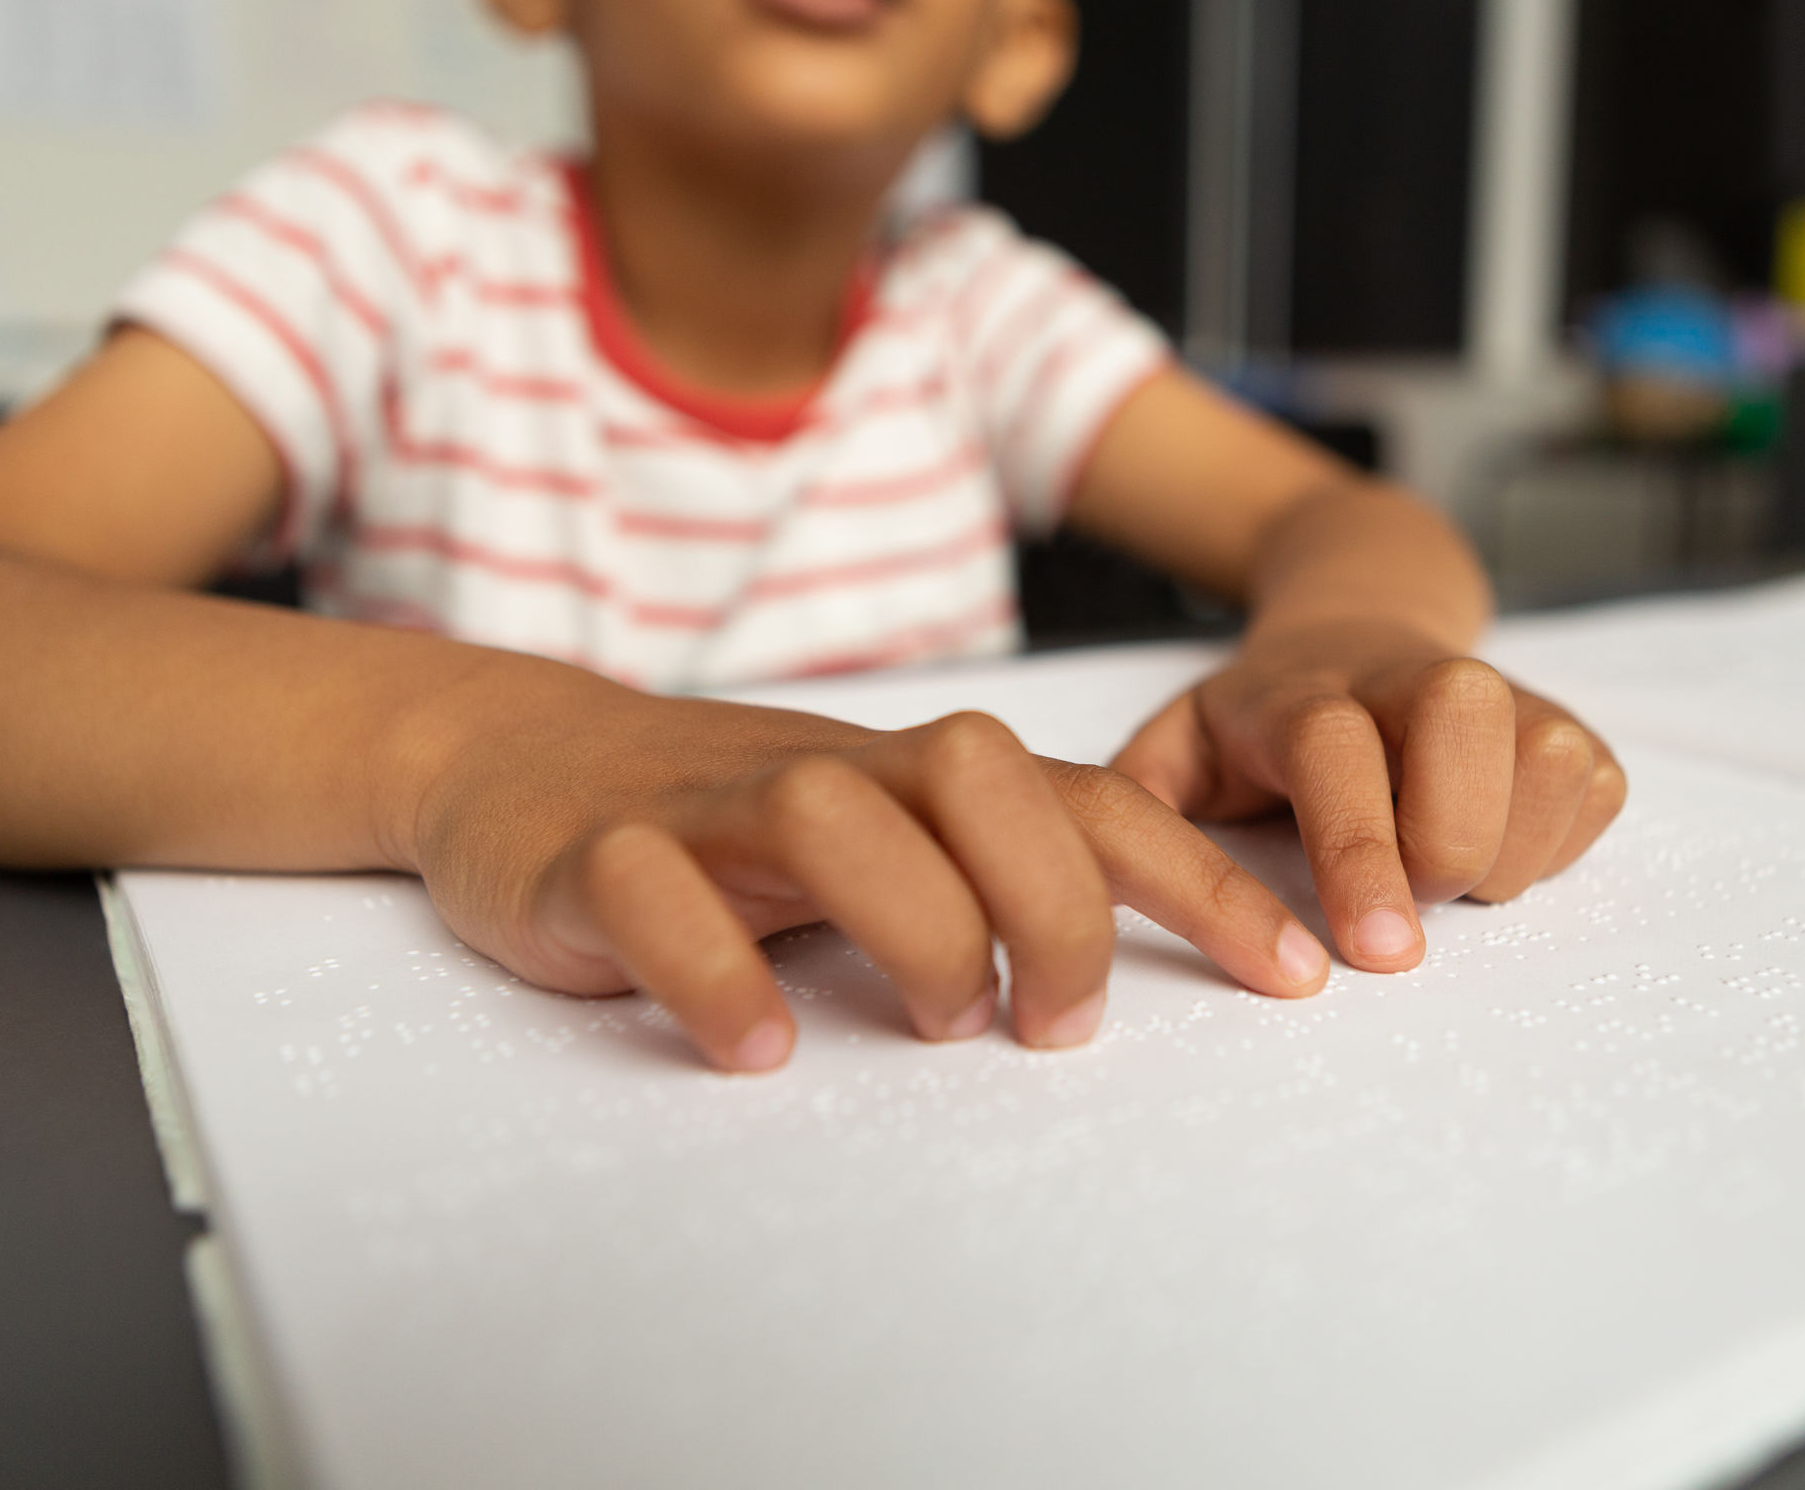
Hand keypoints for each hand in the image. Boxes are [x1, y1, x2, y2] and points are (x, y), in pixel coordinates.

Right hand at [403, 682, 1330, 1072]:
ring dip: (915, 922)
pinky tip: (756, 1048)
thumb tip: (1118, 978)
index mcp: (911, 780)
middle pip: (978, 775)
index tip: (1298, 974)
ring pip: (830, 811)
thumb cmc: (720, 827)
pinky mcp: (589, 857)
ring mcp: (705, 805)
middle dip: (1056, 900)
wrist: (507, 756)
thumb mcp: (873, 844)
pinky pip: (653, 891)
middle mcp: (829, 773)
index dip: (1201, 877)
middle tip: (1056, 1024)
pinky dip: (713, 967)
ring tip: (941, 1025)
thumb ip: (981, 886)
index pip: (1082, 797)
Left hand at [1111, 616, 1627, 971]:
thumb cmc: (1264, 719)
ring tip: (1451, 875)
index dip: (1359, 850)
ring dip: (1510, 849)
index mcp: (1304, 693)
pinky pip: (1596, 787)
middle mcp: (1410, 675)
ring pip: (1551, 756)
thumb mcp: (1183, 744)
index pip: (1337, 751)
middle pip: (1468, 719)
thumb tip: (1093, 869)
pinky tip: (1495, 847)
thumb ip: (1141, 802)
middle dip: (1451, 840)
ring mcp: (1503, 689)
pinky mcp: (1569, 720)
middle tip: (1413, 899)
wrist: (1358, 623)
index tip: (1373, 954)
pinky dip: (1555, 843)